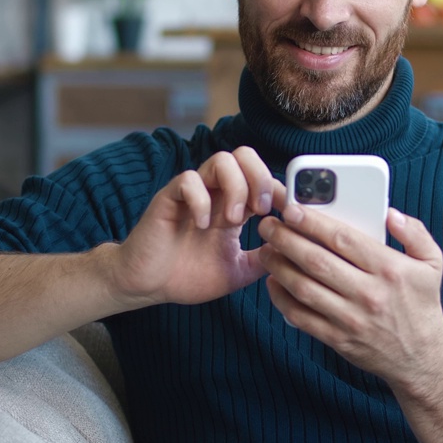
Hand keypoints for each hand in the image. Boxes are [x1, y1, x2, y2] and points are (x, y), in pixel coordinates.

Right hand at [109, 147, 282, 309]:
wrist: (149, 286)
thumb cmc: (189, 276)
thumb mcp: (238, 271)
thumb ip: (263, 259)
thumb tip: (294, 251)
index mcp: (234, 205)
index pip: (263, 177)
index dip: (280, 190)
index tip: (287, 214)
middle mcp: (216, 193)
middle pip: (244, 155)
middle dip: (260, 178)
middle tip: (260, 210)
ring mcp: (193, 193)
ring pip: (221, 160)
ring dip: (235, 187)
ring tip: (233, 220)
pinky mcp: (169, 199)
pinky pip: (188, 180)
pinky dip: (201, 200)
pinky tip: (202, 225)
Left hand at [258, 205, 442, 386]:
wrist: (421, 358)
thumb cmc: (422, 305)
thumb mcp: (432, 264)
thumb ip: (414, 233)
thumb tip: (390, 214)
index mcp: (390, 269)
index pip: (343, 239)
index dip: (313, 222)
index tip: (291, 210)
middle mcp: (369, 293)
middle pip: (317, 261)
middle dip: (286, 239)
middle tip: (268, 225)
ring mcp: (351, 318)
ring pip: (304, 288)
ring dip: (278, 267)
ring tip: (266, 250)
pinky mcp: (338, 339)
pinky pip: (302, 317)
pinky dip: (282, 300)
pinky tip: (273, 283)